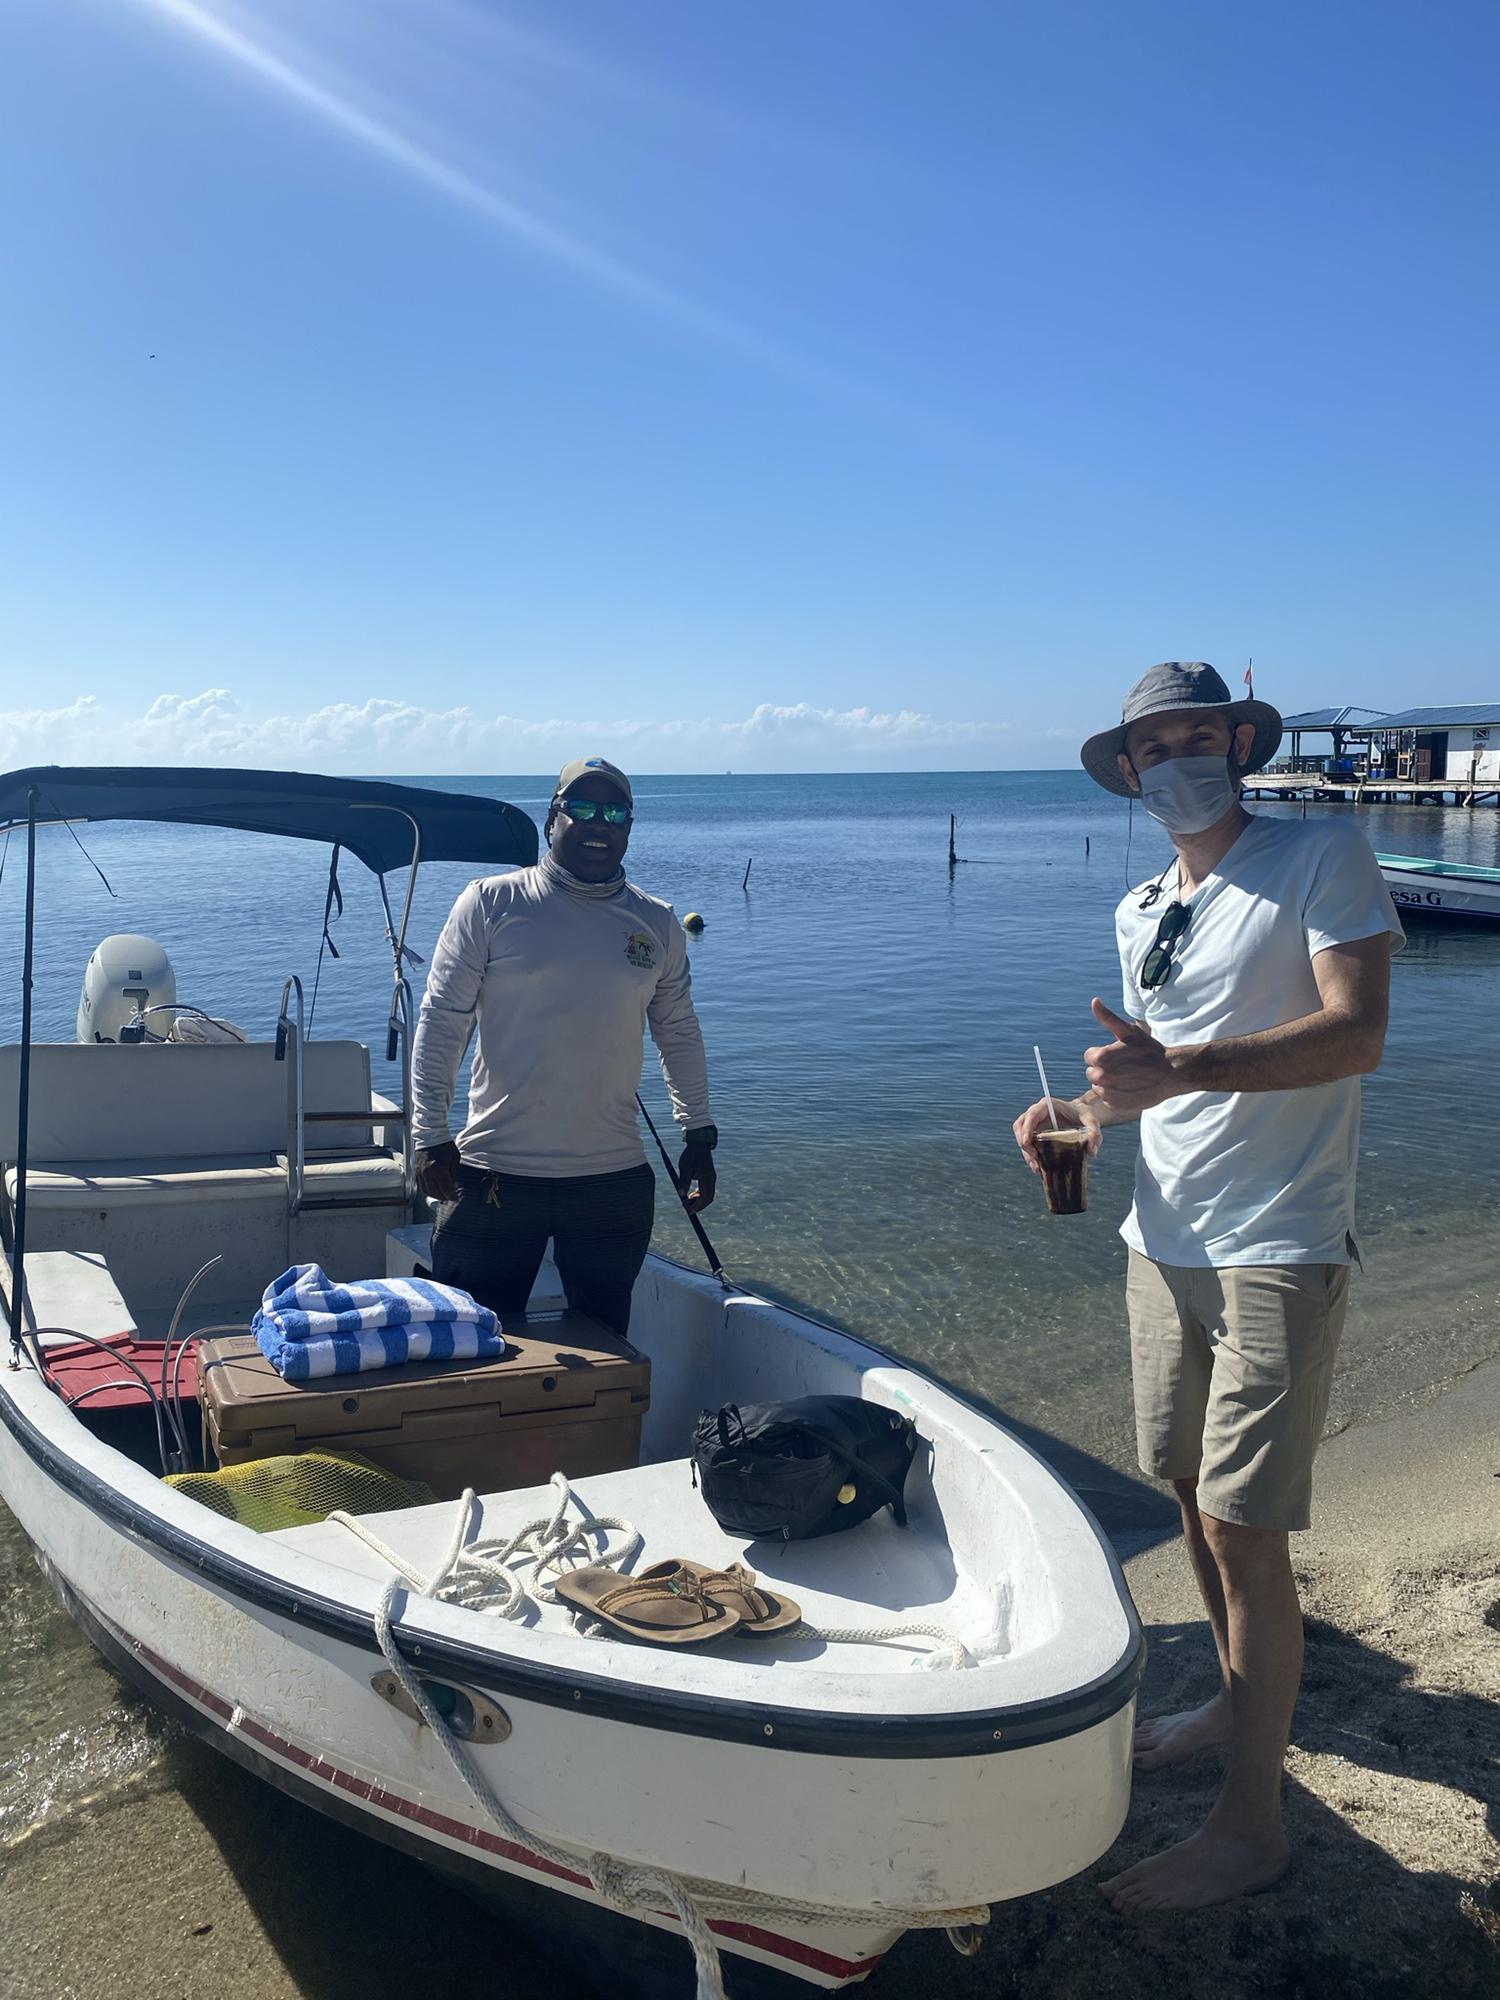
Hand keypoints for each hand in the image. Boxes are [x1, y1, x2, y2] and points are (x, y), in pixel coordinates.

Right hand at [415, 1140, 462, 1203]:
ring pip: (426, 1191)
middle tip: (449, 1197)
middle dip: (444, 1197)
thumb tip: (453, 1186)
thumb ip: (453, 1174)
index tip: (455, 1198)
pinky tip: (433, 1190)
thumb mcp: (454, 1159)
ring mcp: (420, 1173)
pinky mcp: (416, 1171)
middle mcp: (428, 1173)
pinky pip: (420, 1186)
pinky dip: (427, 1190)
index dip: (451, 1196)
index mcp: (439, 1170)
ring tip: (442, 1195)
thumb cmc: (445, 1146)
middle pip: (436, 1193)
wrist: (430, 1136)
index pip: (446, 1190)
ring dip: (435, 1195)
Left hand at [676, 1142, 716, 1212]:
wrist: (698, 1143)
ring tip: (686, 1201)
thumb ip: (684, 1181)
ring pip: (707, 1195)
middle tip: (686, 1208)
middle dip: (698, 1205)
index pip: (706, 1197)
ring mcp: (711, 1178)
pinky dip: (699, 1195)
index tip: (689, 1211)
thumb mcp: (685, 1167)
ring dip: (698, 1200)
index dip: (698, 1206)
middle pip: (708, 1198)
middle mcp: (711, 1179)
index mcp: (707, 1178)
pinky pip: (706, 1190)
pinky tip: (690, 1195)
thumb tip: (680, 1194)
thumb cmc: (691, 1154)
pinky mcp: (708, 1176)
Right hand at [1013, 1094, 1100, 1174]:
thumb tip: (1092, 1152)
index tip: (1027, 1143)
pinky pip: (1026, 1143)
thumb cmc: (1085, 1117)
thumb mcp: (1093, 1123)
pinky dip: (1029, 1154)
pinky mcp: (1035, 1133)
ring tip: (1036, 1167)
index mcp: (1047, 1106)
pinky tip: (1038, 1166)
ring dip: (1025, 1152)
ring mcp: (1034, 1123)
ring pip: (1021, 1135)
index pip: (1032, 1115)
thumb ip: (1094, 1134)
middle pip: (1020, 1125)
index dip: (1026, 1128)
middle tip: (1034, 1159)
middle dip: (1023, 1143)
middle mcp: (1037, 1113)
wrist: (1082, 1116)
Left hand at [1084, 998, 1179, 1112]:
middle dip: (1105, 1068)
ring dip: (1109, 1083)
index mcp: (1100, 1057)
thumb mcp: (1129, 1031)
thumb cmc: (1150, 1050)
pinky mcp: (1116, 1105)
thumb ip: (1108, 1018)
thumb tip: (1094, 1001)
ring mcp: (1108, 1093)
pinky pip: (1107, 1099)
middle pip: (1092, 1072)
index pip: (1089, 1056)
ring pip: (1099, 1086)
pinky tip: (1130, 1088)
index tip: (1119, 1055)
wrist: (1171, 1072)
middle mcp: (1101, 1076)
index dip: (1104, 1054)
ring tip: (1129, 1077)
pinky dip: (1116, 1095)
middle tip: (1125, 1066)